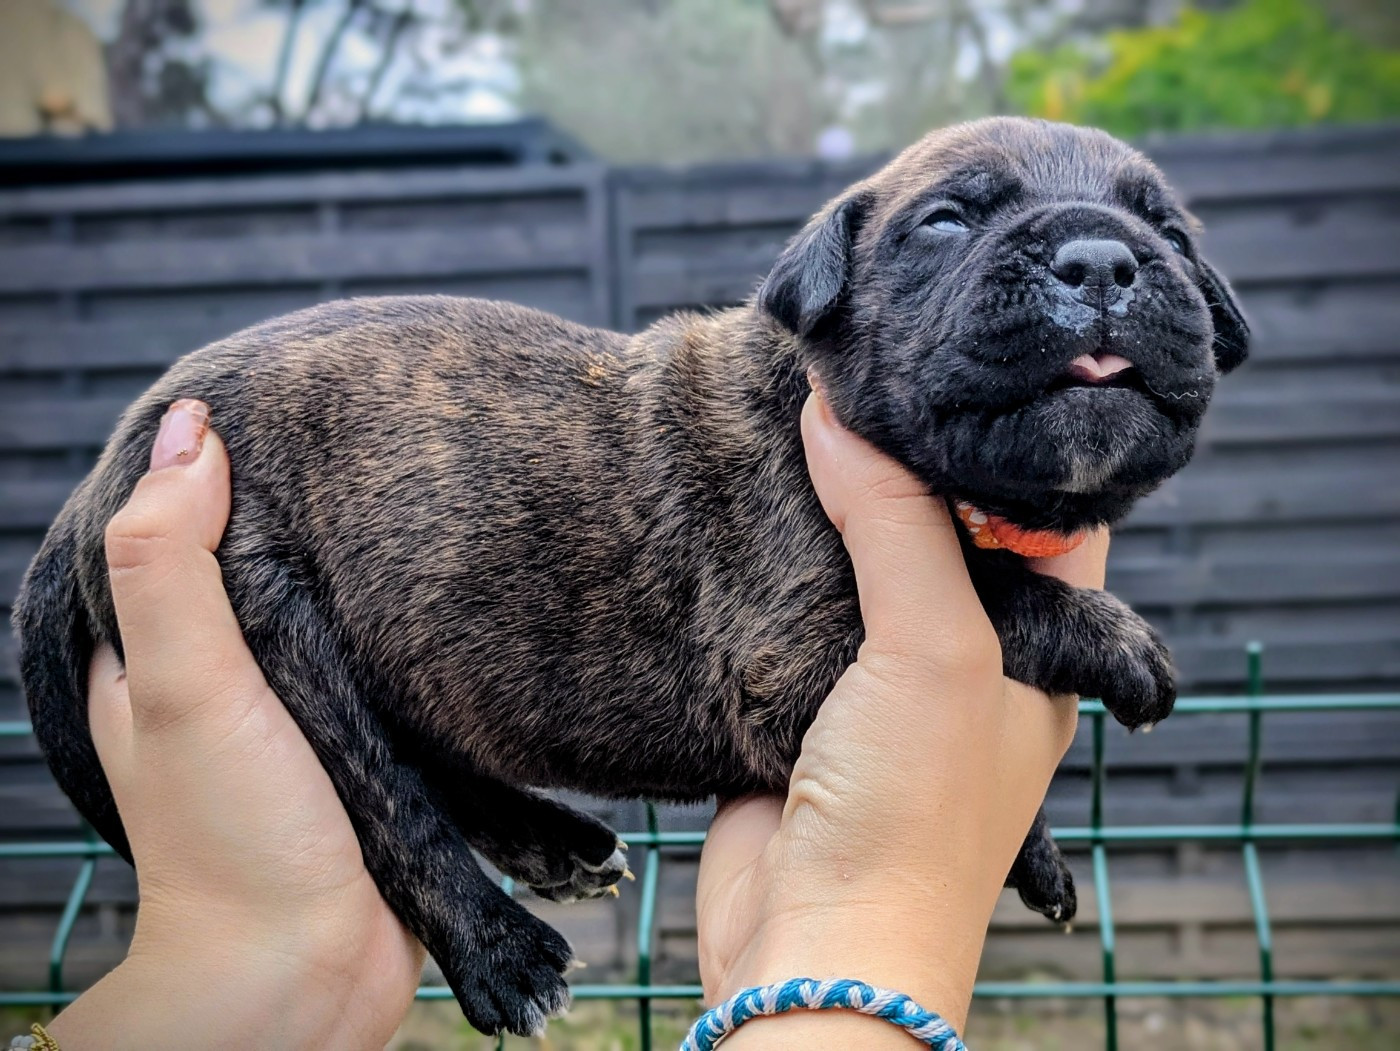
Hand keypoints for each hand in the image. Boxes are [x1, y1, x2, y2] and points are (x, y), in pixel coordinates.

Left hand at [49, 401, 423, 1050]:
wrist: (311, 968)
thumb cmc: (233, 834)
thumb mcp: (184, 685)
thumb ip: (169, 562)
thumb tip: (192, 428)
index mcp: (159, 656)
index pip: (180, 531)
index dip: (224, 471)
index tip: (291, 410)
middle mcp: (224, 678)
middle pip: (262, 567)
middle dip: (311, 514)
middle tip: (378, 447)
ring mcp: (297, 714)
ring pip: (329, 614)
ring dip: (365, 573)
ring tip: (423, 501)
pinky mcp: (364, 745)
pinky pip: (382, 665)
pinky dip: (404, 631)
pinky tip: (442, 597)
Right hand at [694, 389, 1107, 1046]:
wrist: (813, 943)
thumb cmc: (912, 821)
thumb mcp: (935, 648)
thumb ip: (896, 524)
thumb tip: (836, 414)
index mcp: (1040, 650)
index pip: (1043, 518)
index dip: (1007, 447)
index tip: (955, 375)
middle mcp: (971, 661)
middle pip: (946, 534)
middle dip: (903, 466)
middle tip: (858, 380)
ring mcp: (888, 685)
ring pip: (867, 569)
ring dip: (834, 513)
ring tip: (799, 423)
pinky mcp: (812, 704)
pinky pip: (801, 613)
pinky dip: (781, 565)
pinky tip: (752, 508)